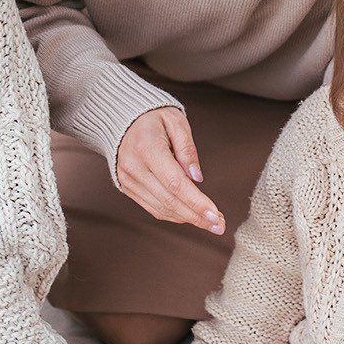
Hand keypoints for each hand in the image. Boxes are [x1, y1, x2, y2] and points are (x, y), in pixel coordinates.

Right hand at [117, 107, 223, 234]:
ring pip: (161, 208)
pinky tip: (191, 215)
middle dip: (197, 216)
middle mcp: (133, 167)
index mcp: (146, 147)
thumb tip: (197, 178)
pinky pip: (153, 207)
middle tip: (220, 225)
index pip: (175, 183)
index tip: (215, 215)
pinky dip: (174, 215)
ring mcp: (128, 179)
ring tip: (210, 222)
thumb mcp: (176, 122)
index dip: (196, 202)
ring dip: (188, 219)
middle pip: (169, 200)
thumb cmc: (154, 118)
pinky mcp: (127, 187)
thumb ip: (187, 149)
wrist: (123, 119)